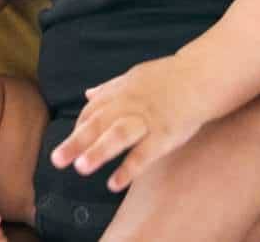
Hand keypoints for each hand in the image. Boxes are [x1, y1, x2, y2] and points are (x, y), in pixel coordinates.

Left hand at [50, 56, 206, 191]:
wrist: (202, 75)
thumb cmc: (168, 78)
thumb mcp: (135, 76)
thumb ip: (109, 88)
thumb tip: (87, 94)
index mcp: (121, 91)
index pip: (93, 111)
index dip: (80, 128)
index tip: (69, 144)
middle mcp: (130, 104)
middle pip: (99, 123)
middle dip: (77, 142)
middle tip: (57, 160)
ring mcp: (147, 119)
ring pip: (119, 135)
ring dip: (99, 151)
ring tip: (81, 168)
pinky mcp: (164, 134)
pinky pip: (145, 153)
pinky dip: (129, 169)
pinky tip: (114, 184)